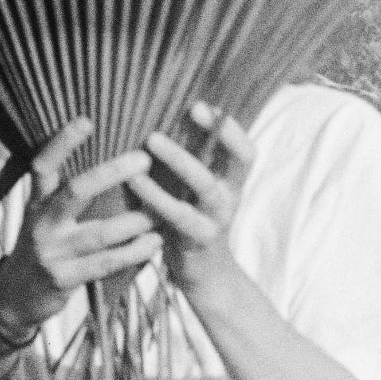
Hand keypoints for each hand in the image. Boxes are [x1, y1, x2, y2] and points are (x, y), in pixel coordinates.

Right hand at [0, 118, 161, 335]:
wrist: (18, 296)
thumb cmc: (45, 246)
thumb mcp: (45, 216)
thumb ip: (67, 191)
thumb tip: (111, 158)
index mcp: (36, 203)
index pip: (43, 166)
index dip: (61, 143)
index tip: (86, 120)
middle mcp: (41, 224)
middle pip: (75, 192)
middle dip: (110, 174)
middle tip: (144, 159)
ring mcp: (53, 253)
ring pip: (100, 233)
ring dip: (135, 220)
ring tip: (161, 209)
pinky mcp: (65, 280)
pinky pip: (106, 263)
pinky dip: (134, 252)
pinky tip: (155, 242)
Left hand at [126, 101, 255, 300]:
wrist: (203, 274)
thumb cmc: (193, 218)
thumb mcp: (198, 186)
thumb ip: (194, 156)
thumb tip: (174, 109)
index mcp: (233, 182)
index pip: (246, 150)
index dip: (233, 128)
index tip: (207, 105)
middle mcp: (231, 198)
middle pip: (236, 161)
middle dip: (214, 134)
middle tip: (192, 108)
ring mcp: (217, 220)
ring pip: (205, 186)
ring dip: (180, 160)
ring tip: (151, 140)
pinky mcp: (198, 240)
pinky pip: (178, 215)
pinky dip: (156, 196)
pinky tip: (135, 181)